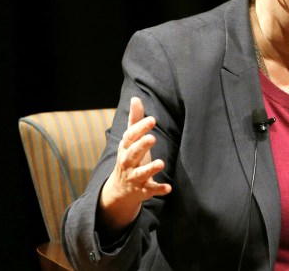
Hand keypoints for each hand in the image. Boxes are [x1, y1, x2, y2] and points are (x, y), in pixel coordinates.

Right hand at [98, 97, 171, 231]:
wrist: (120, 190)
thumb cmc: (130, 158)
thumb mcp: (131, 140)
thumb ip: (135, 120)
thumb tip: (135, 98)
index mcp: (126, 148)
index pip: (131, 137)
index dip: (141, 128)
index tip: (152, 120)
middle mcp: (128, 163)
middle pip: (133, 153)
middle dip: (142, 146)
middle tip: (153, 138)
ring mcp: (135, 177)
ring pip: (141, 173)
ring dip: (150, 168)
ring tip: (161, 163)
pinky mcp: (143, 190)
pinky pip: (151, 190)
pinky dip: (158, 189)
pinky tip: (168, 188)